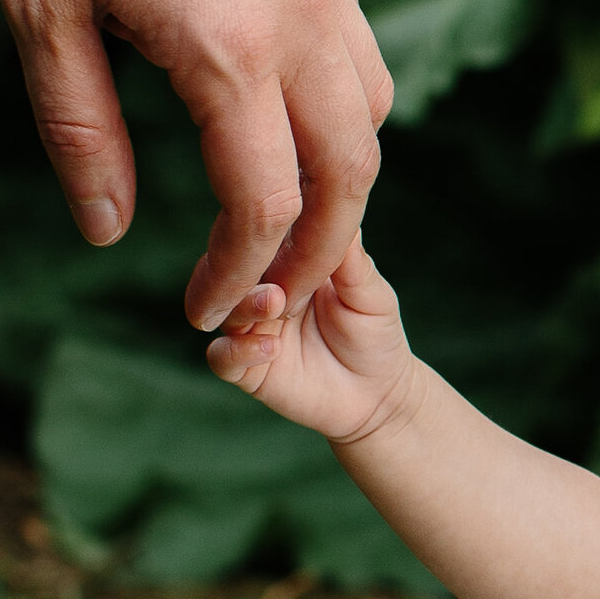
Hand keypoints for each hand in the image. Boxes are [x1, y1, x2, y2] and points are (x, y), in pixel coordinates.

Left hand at [0, 0, 392, 329]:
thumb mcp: (34, 4)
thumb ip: (80, 128)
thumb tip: (113, 232)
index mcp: (226, 46)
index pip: (265, 203)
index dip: (240, 276)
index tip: (204, 311)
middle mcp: (300, 12)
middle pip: (353, 169)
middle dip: (319, 250)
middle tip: (269, 291)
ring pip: (373, 102)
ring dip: (342, 173)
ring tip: (283, 206)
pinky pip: (356, 35)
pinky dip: (337, 98)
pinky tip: (277, 99)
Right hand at [206, 241, 415, 445]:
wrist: (378, 394)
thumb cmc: (375, 333)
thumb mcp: (370, 294)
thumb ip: (352, 260)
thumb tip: (342, 204)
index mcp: (287, 264)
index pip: (261, 239)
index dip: (264, 233)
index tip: (279, 228)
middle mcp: (262, 291)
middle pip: (231, 270)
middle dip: (245, 270)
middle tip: (275, 277)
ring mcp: (252, 329)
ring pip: (221, 309)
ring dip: (244, 305)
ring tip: (274, 304)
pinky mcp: (247, 368)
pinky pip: (222, 356)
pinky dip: (237, 351)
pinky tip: (271, 347)